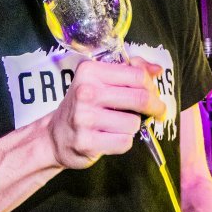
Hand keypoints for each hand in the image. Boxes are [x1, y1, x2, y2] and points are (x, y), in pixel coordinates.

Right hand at [44, 56, 166, 169]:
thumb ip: (129, 71)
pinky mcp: (87, 142)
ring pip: (134, 123)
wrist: (55, 136)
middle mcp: (85, 92)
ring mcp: (84, 118)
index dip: (151, 86)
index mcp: (90, 71)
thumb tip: (157, 69)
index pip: (137, 75)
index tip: (154, 94)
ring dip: (132, 126)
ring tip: (118, 125)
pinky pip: (124, 142)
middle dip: (154, 107)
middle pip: (140, 98)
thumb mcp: (99, 81)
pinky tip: (110, 138)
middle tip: (156, 111)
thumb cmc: (83, 106)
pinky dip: (123, 142)